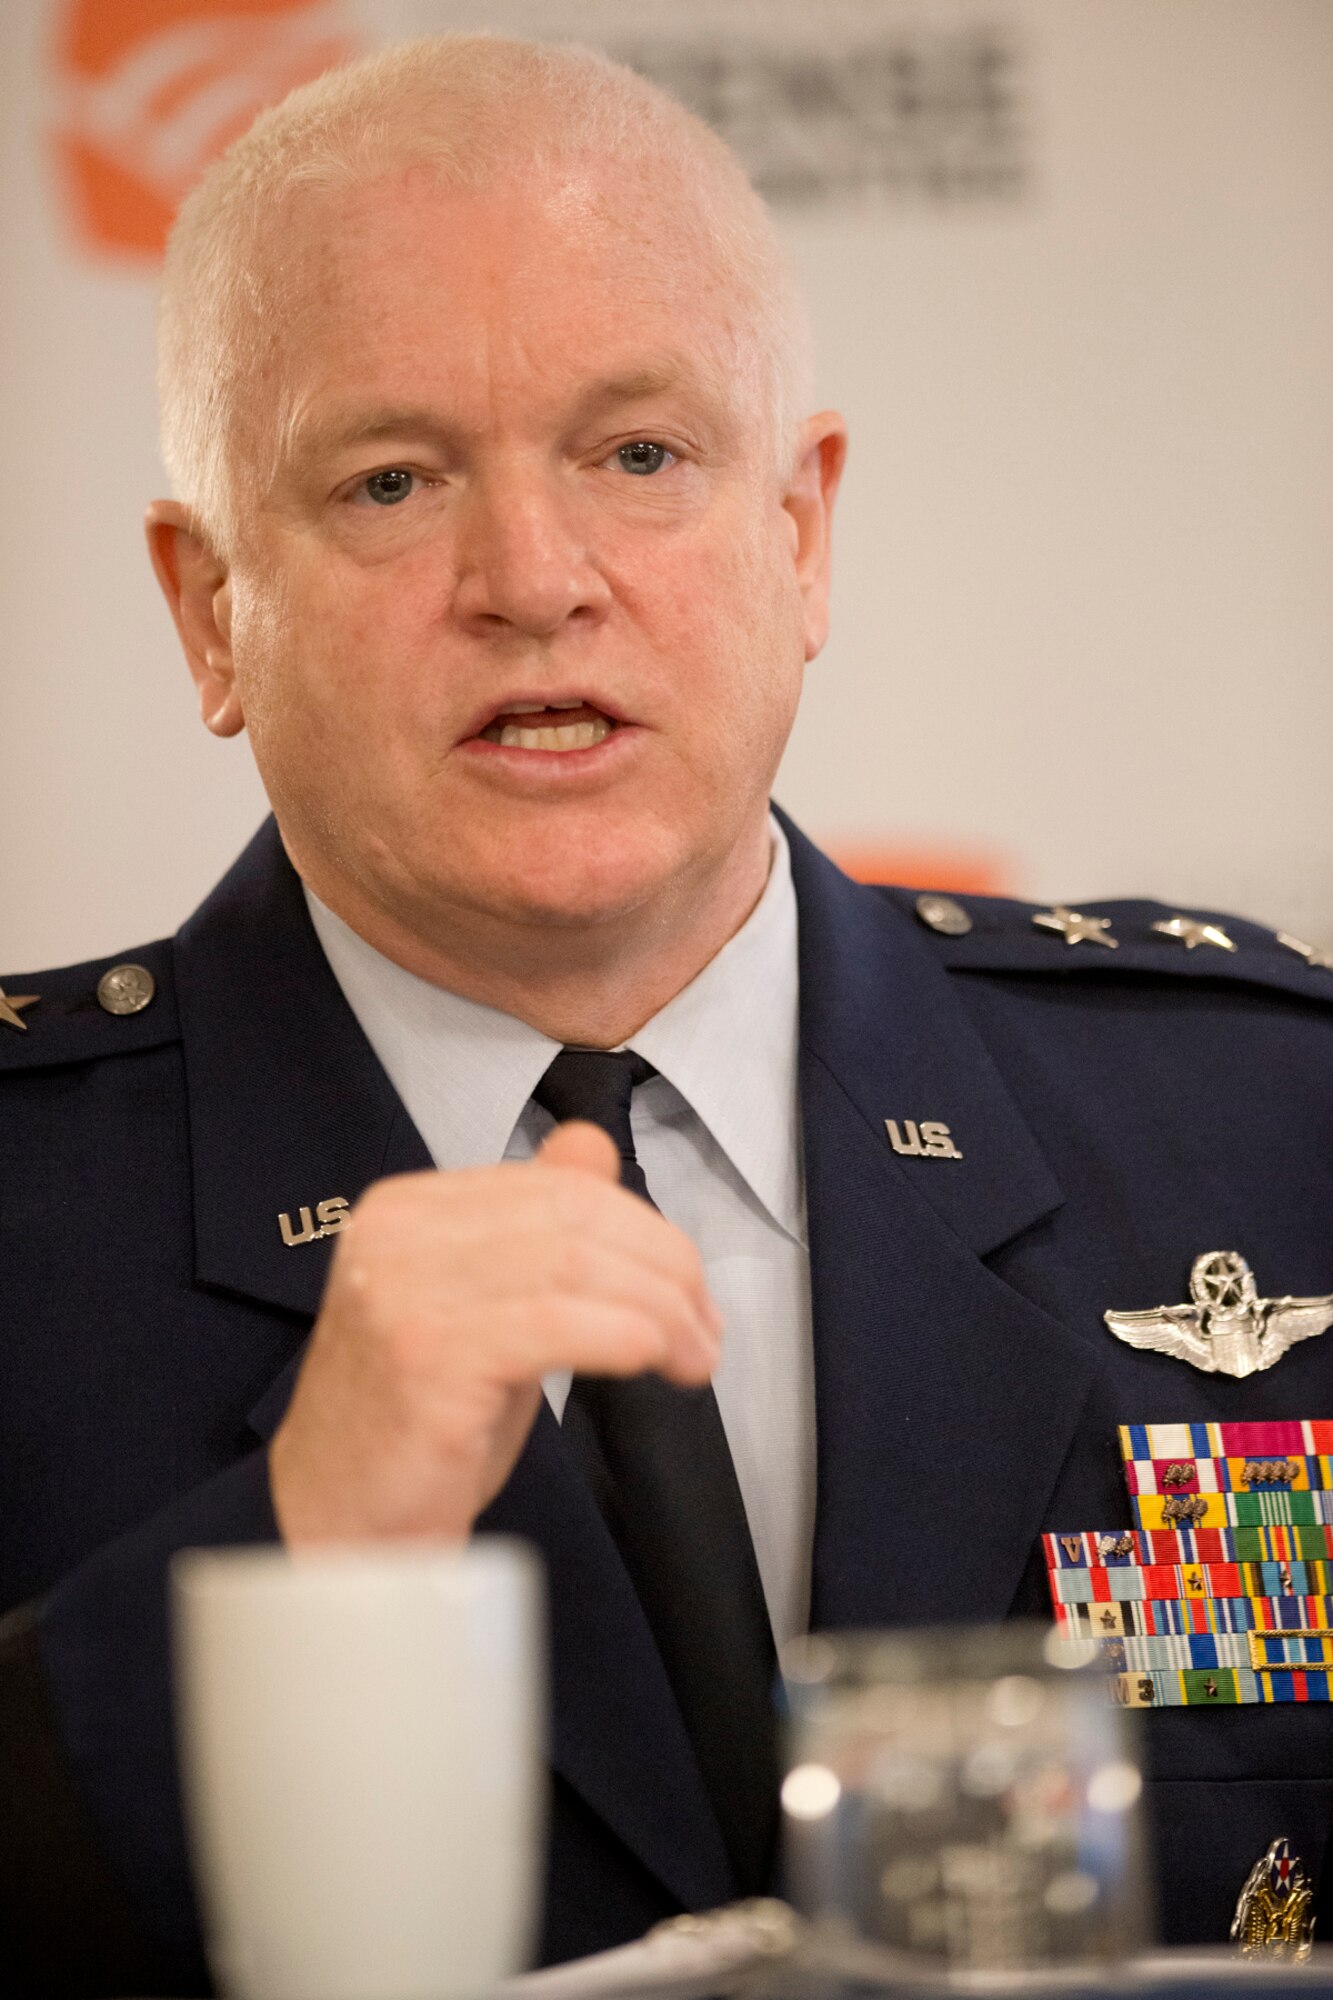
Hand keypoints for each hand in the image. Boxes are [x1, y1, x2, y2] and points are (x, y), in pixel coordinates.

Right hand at [269, 1122, 720, 1543]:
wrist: (333, 1526)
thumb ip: (534, 1228)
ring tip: (692, 1357)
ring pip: (576, 1265)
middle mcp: (397, 1234)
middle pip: (575, 1217)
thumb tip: (591, 1147)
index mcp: (408, 1209)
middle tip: (704, 1329)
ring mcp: (403, 1292)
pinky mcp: (424, 1356)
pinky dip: (626, 1336)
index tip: (691, 1289)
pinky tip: (655, 1362)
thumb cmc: (416, 1428)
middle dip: (666, 1269)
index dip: (647, 1231)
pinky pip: (557, 1324)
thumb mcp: (485, 1309)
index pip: (558, 1187)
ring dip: (661, 1311)